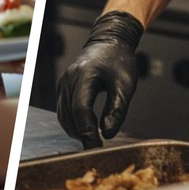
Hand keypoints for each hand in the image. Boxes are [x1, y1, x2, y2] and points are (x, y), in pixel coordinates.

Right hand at [56, 12, 143, 147]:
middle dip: (82, 134)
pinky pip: (63, 110)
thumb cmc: (119, 59)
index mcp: (84, 75)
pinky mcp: (62, 87)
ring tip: (93, 139)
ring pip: (63, 116)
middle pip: (69, 116)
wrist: (109, 41)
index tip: (96, 148)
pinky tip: (85, 128)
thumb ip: (117, 109)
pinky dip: (72, 122)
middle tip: (97, 148)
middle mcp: (68, 79)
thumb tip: (107, 133)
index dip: (87, 133)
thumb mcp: (126, 85)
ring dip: (76, 130)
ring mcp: (63, 83)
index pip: (81, 111)